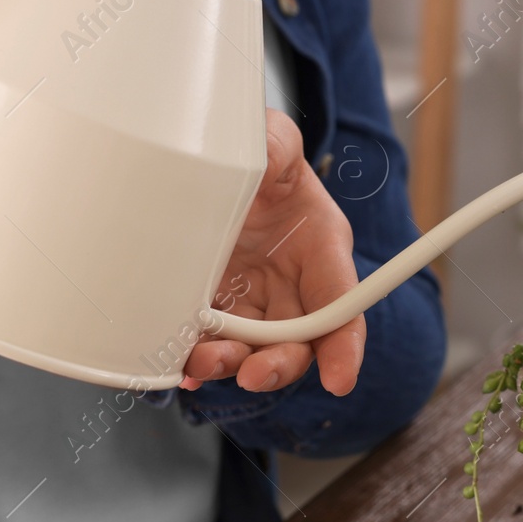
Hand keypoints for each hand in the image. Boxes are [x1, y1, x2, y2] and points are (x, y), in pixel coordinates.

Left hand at [181, 109, 365, 395]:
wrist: (212, 163)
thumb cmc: (259, 157)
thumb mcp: (272, 141)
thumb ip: (276, 146)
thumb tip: (267, 154)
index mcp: (320, 248)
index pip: (342, 306)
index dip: (345, 347)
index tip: (340, 380)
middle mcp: (289, 285)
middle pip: (296, 342)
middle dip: (277, 365)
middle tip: (252, 374)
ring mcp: (249, 300)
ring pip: (249, 350)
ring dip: (229, 364)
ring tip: (201, 363)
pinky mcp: (213, 307)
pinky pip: (207, 342)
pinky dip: (193, 359)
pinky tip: (178, 364)